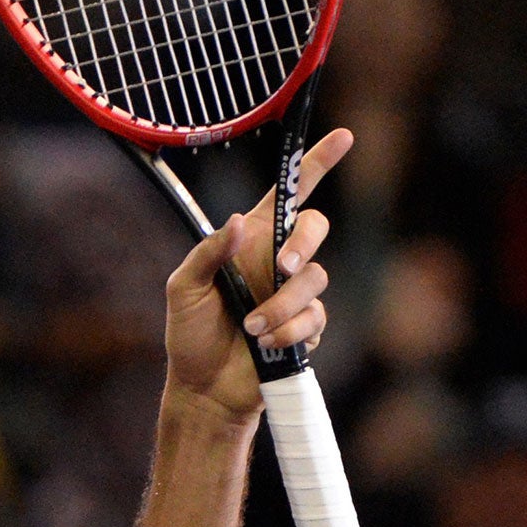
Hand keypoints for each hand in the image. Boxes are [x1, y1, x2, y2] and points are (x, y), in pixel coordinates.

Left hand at [162, 130, 351, 423]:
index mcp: (248, 242)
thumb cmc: (190, 335)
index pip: (288, 194)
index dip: (315, 164)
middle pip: (315, 228)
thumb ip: (208, 253)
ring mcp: (295, 294)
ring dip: (282, 306)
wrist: (205, 389)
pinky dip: (290, 332)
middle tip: (282, 268)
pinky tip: (266, 345)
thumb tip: (238, 222)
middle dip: (303, 244)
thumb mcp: (183, 290)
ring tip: (251, 329)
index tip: (342, 137)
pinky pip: (315, 317)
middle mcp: (276, 261)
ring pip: (314, 280)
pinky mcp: (307, 326)